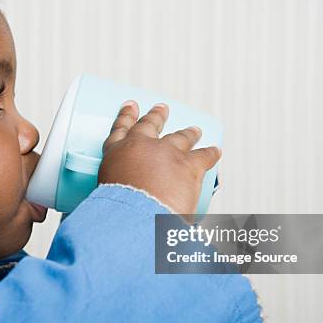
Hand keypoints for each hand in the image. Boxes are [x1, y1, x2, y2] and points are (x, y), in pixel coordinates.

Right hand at [98, 101, 220, 214]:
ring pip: (181, 137)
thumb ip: (117, 189)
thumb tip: (124, 202)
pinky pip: (205, 156)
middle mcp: (143, 146)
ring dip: (188, 133)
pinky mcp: (189, 165)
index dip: (126, 117)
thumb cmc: (118, 211)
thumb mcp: (108, 194)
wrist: (135, 215)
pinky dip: (211, 154)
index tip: (130, 106)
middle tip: (161, 109)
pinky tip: (215, 151)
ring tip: (194, 130)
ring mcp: (167, 153)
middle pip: (151, 125)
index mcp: (118, 153)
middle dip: (157, 116)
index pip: (120, 130)